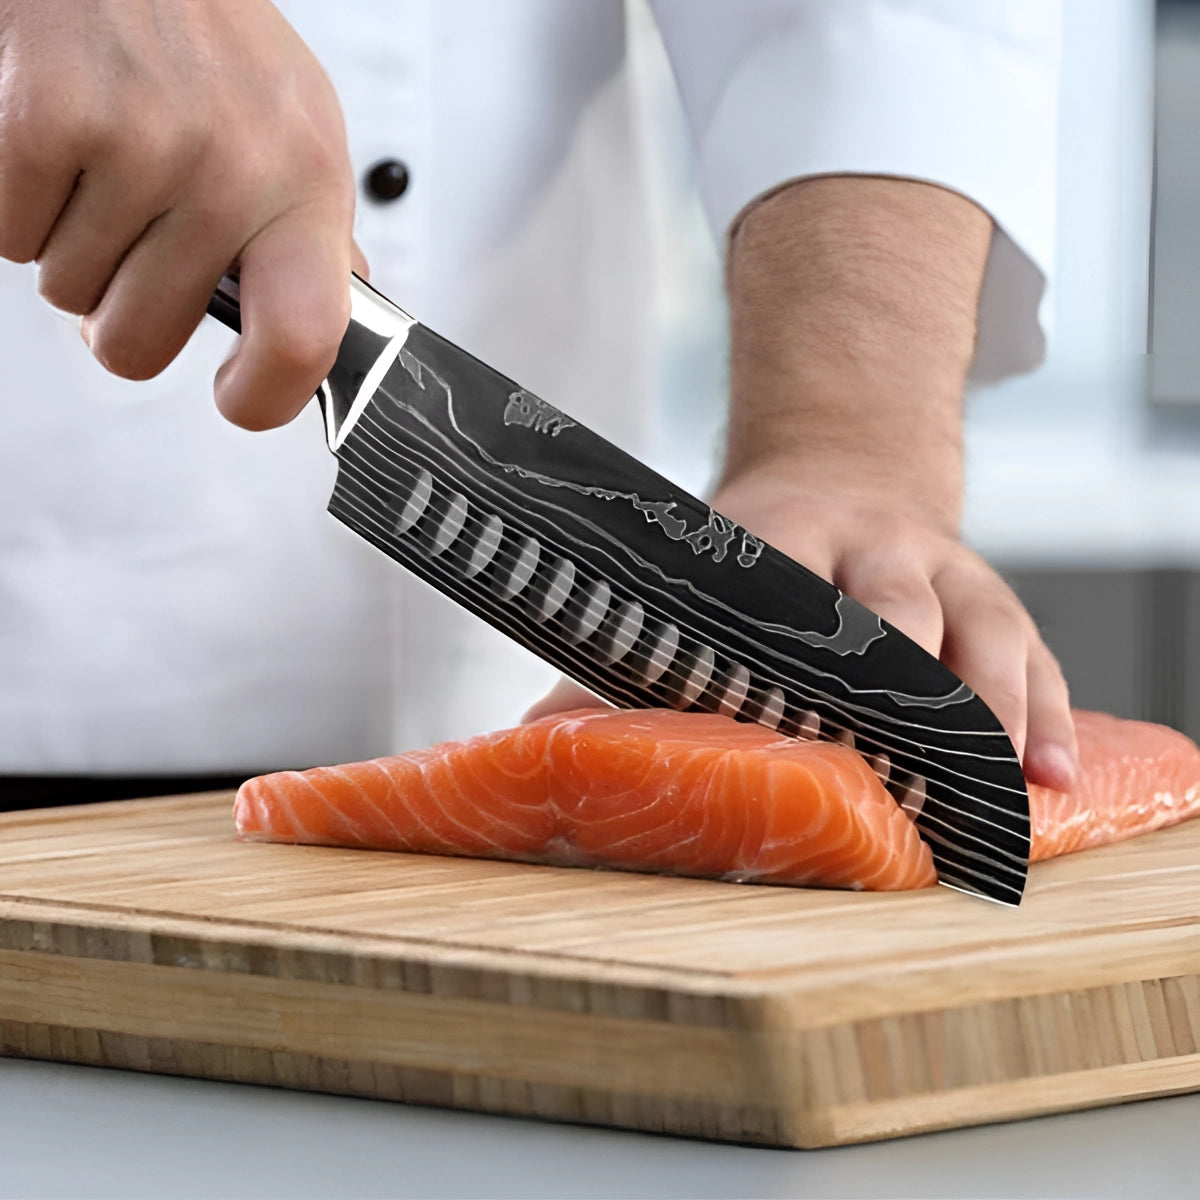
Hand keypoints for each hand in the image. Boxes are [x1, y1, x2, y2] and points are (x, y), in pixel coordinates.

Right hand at [0, 0, 357, 428]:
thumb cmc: (211, 41)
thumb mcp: (296, 131)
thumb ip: (313, 235)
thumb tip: (339, 315)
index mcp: (306, 184)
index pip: (303, 338)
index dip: (263, 398)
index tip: (239, 400)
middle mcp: (232, 168)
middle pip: (140, 343)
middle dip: (122, 312)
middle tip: (136, 241)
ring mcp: (140, 144)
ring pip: (69, 294)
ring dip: (74, 250)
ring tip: (105, 169)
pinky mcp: (46, 119)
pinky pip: (10, 239)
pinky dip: (21, 207)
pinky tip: (60, 146)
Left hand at [522, 469, 1077, 792]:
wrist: (845, 467)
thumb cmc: (760, 553)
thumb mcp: (697, 577)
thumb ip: (630, 655)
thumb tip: (541, 735)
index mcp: (779, 541)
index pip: (782, 604)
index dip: (787, 674)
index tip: (787, 740)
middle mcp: (871, 547)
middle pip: (894, 611)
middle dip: (899, 693)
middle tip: (895, 778)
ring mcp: (941, 566)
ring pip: (980, 630)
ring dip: (990, 713)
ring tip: (999, 791)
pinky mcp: (991, 591)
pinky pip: (1033, 652)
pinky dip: (1045, 716)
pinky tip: (1050, 777)